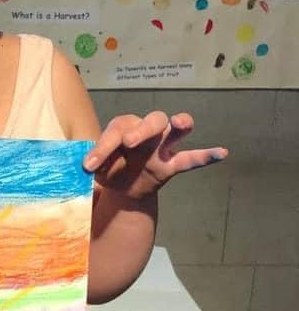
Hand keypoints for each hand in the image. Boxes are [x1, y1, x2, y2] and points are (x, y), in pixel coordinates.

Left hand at [83, 112, 226, 199]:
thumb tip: (87, 165)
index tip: (90, 165)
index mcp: (124, 127)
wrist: (123, 190)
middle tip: (128, 143)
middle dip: (141, 129)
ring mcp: (162, 147)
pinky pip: (191, 158)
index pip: (117, 130)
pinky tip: (222, 153)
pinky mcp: (172, 164)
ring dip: (180, 125)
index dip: (103, 147)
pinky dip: (205, 155)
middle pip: (152, 120)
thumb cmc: (109, 170)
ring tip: (181, 123)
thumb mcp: (98, 168)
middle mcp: (146, 132)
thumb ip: (96, 163)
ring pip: (174, 130)